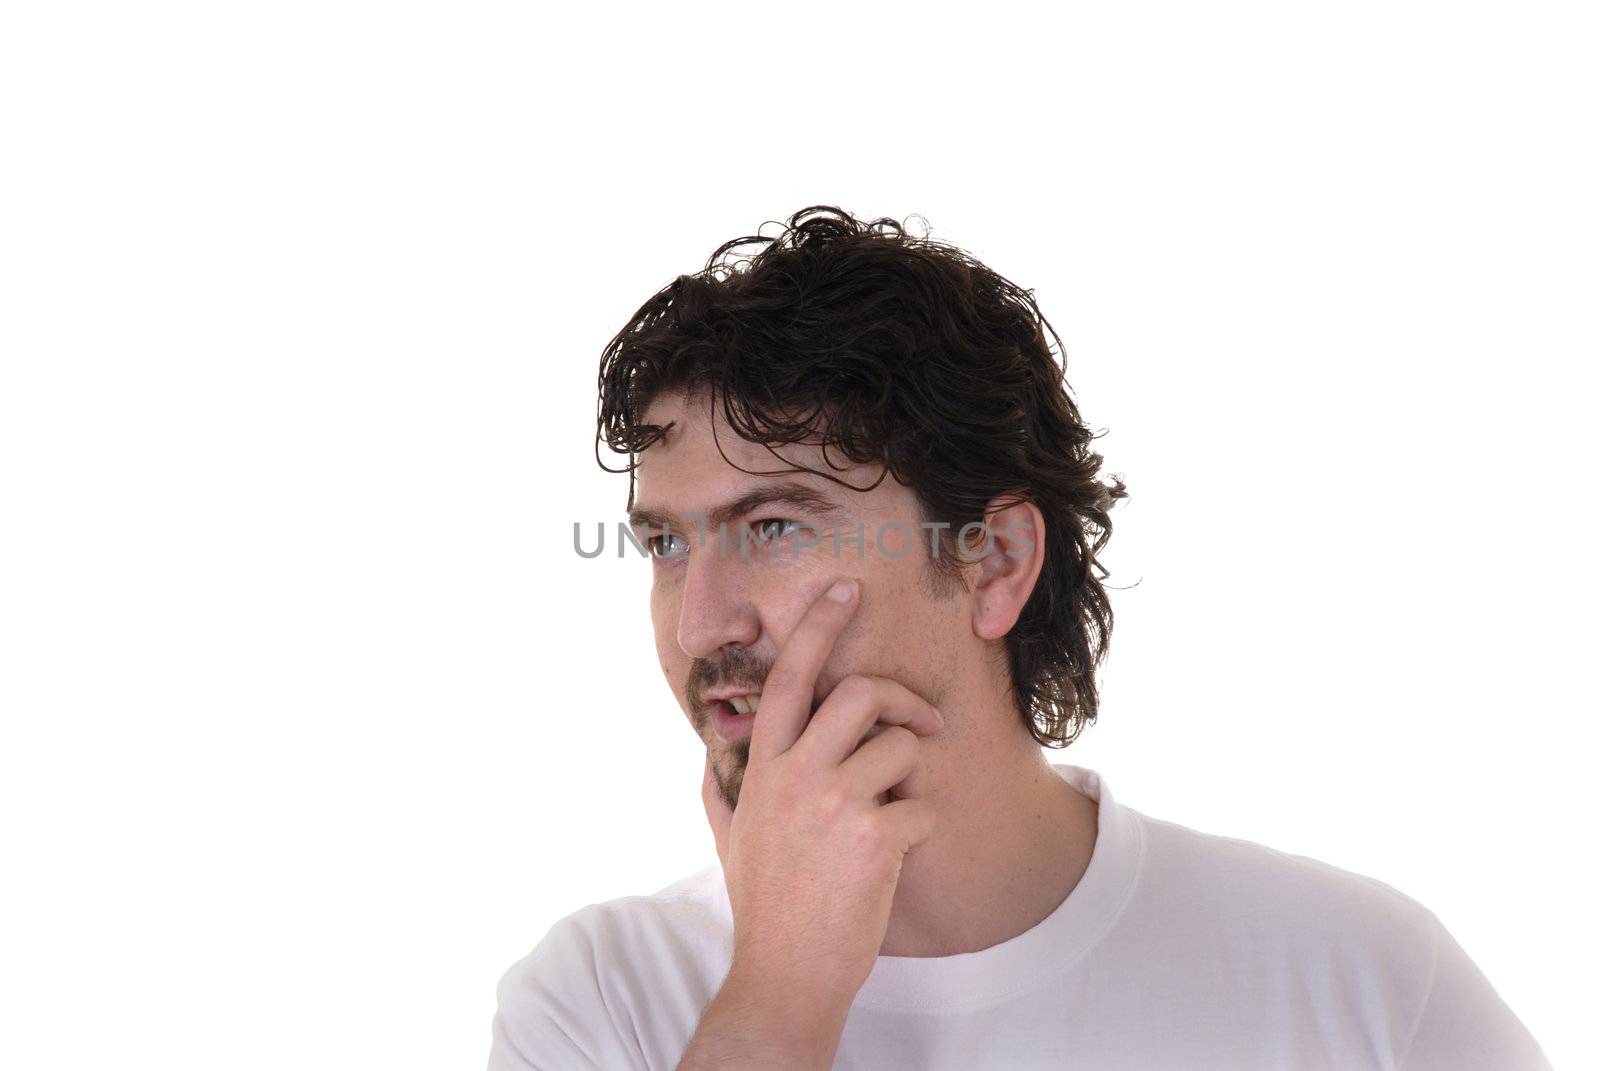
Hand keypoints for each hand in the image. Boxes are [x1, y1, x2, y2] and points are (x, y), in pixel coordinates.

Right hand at [699, 576, 944, 1012]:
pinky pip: (924, 809)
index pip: (791, 677)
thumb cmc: (765, 908)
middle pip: (860, 693)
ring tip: (896, 813)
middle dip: (903, 699)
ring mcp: (834, 803)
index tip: (846, 588)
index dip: (819, 626)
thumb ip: (719, 790)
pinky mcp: (874, 836)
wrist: (784, 976)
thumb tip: (706, 758)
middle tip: (925, 722)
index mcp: (763, 768)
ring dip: (913, 778)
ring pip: (901, 748)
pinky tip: (897, 859)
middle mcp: (794, 775)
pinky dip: (922, 830)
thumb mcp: (728, 839)